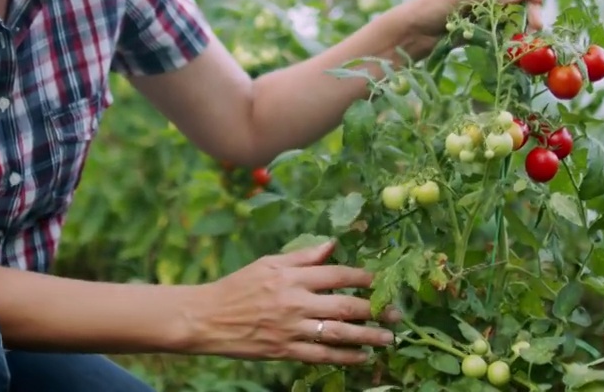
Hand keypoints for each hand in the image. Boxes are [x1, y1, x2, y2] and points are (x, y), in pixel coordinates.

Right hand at [185, 239, 399, 364]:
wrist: (207, 318)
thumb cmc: (238, 286)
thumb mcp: (268, 264)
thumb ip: (302, 257)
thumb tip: (333, 245)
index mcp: (291, 277)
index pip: (337, 275)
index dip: (364, 278)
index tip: (382, 281)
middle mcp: (294, 302)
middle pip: (345, 306)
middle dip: (375, 310)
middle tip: (396, 313)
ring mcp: (290, 329)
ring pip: (338, 334)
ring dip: (368, 337)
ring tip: (389, 339)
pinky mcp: (285, 351)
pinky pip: (322, 355)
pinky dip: (345, 357)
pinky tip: (362, 357)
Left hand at [392, 0, 543, 57]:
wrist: (411, 34)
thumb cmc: (430, 7)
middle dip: (530, 2)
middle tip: (538, 20)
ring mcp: (486, 7)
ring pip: (514, 9)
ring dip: (526, 18)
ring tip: (533, 32)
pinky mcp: (484, 26)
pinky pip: (505, 26)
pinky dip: (515, 31)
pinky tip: (522, 40)